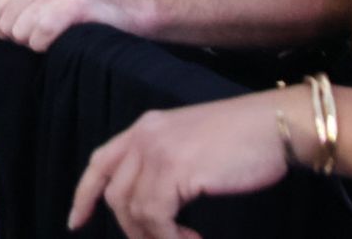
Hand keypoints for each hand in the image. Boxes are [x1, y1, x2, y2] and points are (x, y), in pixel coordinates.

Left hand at [0, 0, 157, 50]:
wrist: (126, 5)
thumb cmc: (82, 0)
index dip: (6, 25)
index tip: (27, 27)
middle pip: (5, 22)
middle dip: (21, 35)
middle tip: (44, 33)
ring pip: (20, 32)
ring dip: (35, 42)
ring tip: (55, 34)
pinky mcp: (72, 7)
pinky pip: (39, 38)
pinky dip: (46, 46)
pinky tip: (60, 39)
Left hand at [68, 86, 308, 235]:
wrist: (275, 124)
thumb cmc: (244, 139)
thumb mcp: (191, 145)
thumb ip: (165, 164)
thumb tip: (151, 208)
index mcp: (144, 127)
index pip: (100, 162)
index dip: (83, 195)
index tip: (75, 222)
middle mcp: (143, 136)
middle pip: (114, 194)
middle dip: (132, 229)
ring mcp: (157, 151)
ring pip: (132, 209)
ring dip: (154, 237)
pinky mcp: (174, 168)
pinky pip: (155, 216)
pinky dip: (170, 237)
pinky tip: (193, 238)